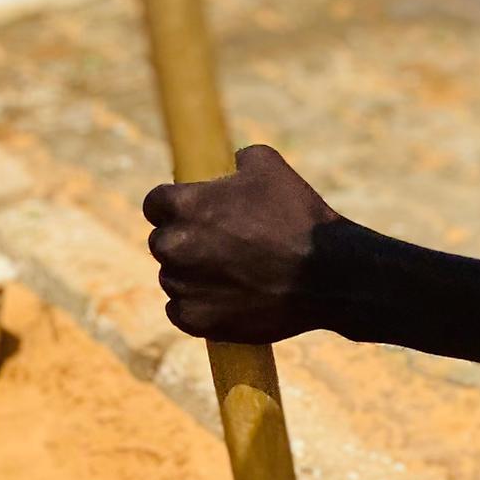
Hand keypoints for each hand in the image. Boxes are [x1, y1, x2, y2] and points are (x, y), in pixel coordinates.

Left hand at [143, 145, 340, 343]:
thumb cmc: (298, 217)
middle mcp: (175, 246)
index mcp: (184, 205)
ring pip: (172, 277)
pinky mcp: (195, 320)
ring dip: (193, 275)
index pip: (154, 204)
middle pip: (162, 242)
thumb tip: (232, 162)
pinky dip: (198, 306)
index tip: (194, 214)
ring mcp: (182, 286)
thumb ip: (239, 159)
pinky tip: (227, 298)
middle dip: (185, 241)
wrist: (325, 275)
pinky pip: (180, 310)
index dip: (174, 207)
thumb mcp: (270, 167)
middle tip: (221, 245)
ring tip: (234, 274)